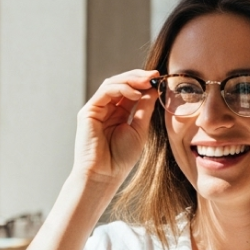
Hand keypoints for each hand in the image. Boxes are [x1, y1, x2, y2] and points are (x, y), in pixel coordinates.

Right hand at [72, 69, 158, 187]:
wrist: (104, 175)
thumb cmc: (121, 158)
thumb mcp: (139, 129)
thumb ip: (144, 108)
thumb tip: (154, 89)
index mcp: (119, 113)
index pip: (131, 90)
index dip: (145, 83)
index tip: (160, 78)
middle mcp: (106, 108)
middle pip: (121, 83)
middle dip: (138, 77)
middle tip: (155, 75)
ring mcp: (96, 109)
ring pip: (112, 83)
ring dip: (131, 80)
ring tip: (147, 82)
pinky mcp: (88, 111)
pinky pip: (105, 92)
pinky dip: (121, 88)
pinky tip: (135, 93)